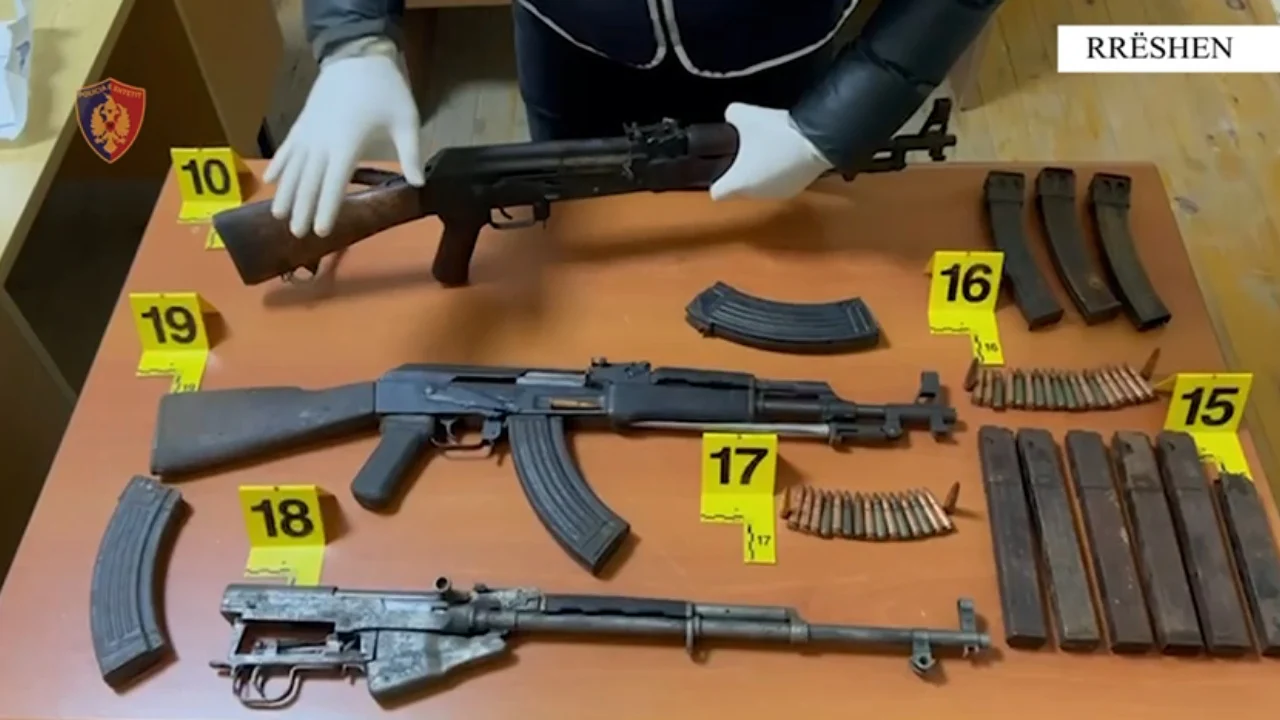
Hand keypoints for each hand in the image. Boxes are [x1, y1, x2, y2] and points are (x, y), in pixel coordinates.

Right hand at [265, 53, 424, 237]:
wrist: (356, 57)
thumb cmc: (385, 90)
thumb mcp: (406, 120)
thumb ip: (410, 153)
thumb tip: (418, 184)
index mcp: (348, 144)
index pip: (334, 183)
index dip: (326, 208)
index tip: (320, 230)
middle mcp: (322, 142)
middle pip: (310, 181)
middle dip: (302, 209)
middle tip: (297, 235)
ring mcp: (308, 132)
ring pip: (294, 168)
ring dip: (286, 193)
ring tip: (278, 216)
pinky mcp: (302, 123)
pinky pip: (287, 149)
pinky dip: (278, 165)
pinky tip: (270, 181)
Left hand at [709, 103, 832, 201]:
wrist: (817, 141)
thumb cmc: (775, 132)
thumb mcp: (746, 114)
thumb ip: (732, 116)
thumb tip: (731, 115)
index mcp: (738, 184)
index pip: (718, 193)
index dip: (718, 179)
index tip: (722, 166)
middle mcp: (755, 196)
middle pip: (740, 189)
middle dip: (741, 172)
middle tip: (747, 150)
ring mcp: (777, 195)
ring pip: (761, 186)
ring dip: (761, 172)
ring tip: (769, 149)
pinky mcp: (796, 190)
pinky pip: (780, 183)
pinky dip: (780, 172)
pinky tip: (786, 154)